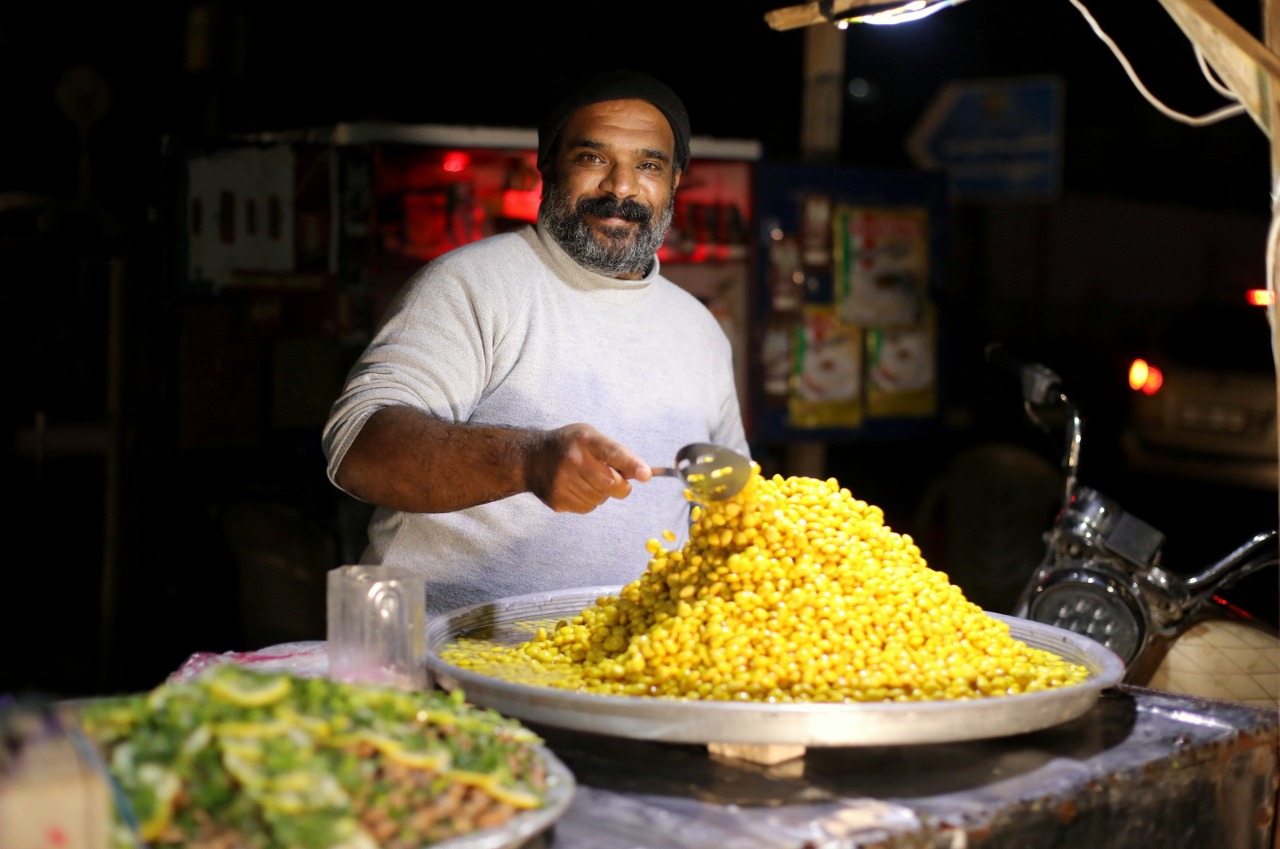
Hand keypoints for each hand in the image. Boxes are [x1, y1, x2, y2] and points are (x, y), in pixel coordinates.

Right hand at [526, 423, 652, 513]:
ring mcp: (562, 482)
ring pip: (600, 499)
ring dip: (601, 493)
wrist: (530, 458)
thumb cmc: (570, 446)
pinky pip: (586, 508)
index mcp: (586, 440)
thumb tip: (643, 474)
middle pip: (611, 484)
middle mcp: (573, 460)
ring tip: (586, 479)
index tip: (646, 475)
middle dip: (619, 485)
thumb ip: (617, 453)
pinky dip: (588, 501)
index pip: (612, 452)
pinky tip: (577, 488)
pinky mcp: (557, 499)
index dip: (631, 464)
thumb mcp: (591, 437)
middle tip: (612, 478)